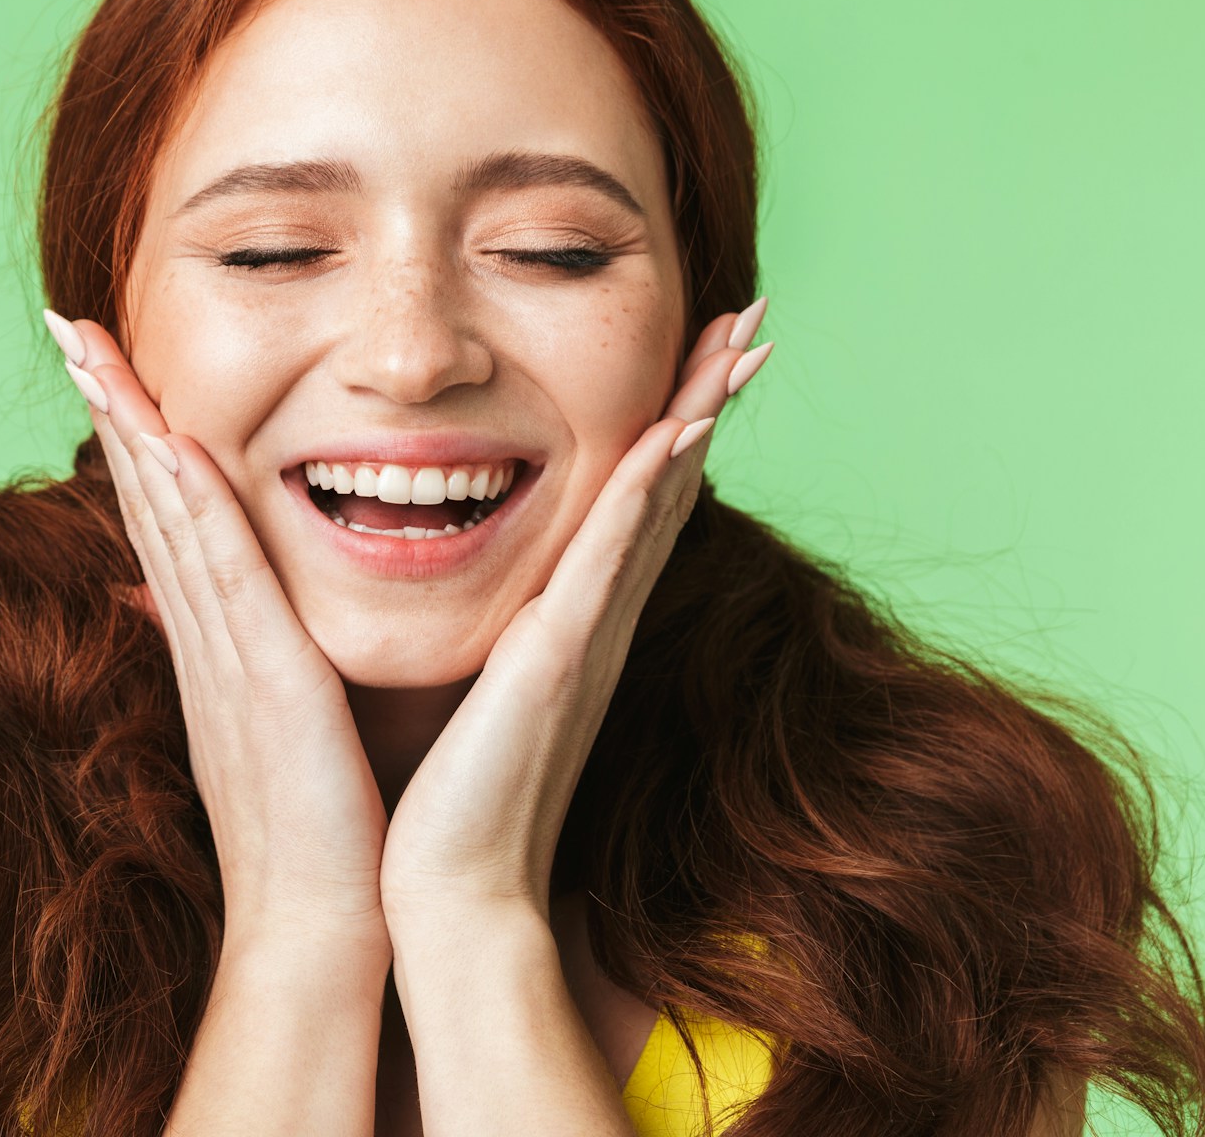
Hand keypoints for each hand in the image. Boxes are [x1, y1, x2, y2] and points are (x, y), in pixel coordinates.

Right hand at [44, 312, 390, 955]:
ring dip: (127, 426)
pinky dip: (189, 504)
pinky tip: (166, 439)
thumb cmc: (318, 833)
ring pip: (168, 516)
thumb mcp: (274, 732)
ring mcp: (223, 656)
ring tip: (88, 345)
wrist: (322, 926)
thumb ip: (248, 664)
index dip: (131, 436)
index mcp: (214, 644)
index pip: (165, 519)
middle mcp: (203, 638)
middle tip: (67, 322)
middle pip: (144, 499)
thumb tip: (214, 626)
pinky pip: (220, 572)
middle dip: (108, 405)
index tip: (106, 362)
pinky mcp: (262, 680)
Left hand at [378, 303, 773, 925]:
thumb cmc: (448, 797)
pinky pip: (614, 556)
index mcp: (571, 620)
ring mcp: (590, 634)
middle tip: (757, 316)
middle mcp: (597, 618)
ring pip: (656, 500)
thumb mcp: (469, 686)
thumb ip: (484, 633)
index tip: (698, 348)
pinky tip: (680, 428)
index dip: (669, 421)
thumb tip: (460, 587)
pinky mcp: (563, 658)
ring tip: (746, 337)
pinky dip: (649, 489)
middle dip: (711, 394)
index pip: (629, 500)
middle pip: (666, 482)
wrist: (447, 889)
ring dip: (701, 412)